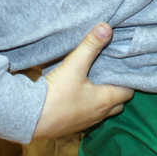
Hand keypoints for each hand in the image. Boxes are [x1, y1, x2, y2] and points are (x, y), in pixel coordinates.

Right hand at [33, 23, 133, 138]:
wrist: (28, 118)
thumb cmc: (55, 94)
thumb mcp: (74, 65)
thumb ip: (90, 45)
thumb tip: (107, 27)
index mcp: (105, 100)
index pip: (128, 91)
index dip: (128, 80)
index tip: (124, 68)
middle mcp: (99, 114)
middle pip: (117, 103)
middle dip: (117, 90)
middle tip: (111, 74)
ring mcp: (85, 123)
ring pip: (102, 111)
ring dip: (102, 99)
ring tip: (96, 82)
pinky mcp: (71, 127)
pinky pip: (86, 116)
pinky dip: (87, 107)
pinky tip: (77, 95)